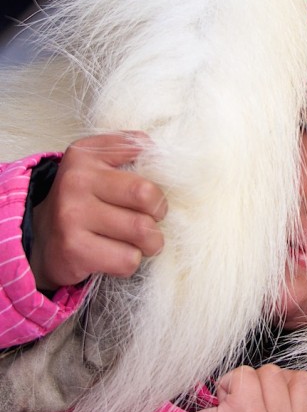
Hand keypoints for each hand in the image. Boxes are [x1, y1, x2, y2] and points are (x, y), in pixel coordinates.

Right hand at [30, 132, 166, 289]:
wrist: (42, 238)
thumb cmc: (85, 200)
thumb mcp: (99, 165)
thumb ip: (129, 150)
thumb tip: (159, 151)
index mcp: (85, 156)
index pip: (142, 155)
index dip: (157, 178)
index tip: (149, 194)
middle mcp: (76, 182)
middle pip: (147, 195)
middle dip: (159, 212)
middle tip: (151, 219)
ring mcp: (72, 217)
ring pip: (143, 231)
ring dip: (150, 242)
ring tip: (139, 241)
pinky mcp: (74, 250)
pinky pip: (128, 259)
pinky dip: (131, 261)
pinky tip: (118, 254)